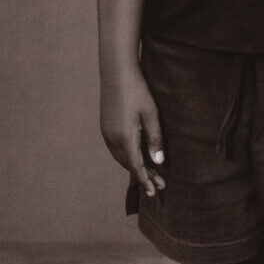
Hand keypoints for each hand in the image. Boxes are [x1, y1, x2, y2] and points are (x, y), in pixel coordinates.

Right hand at [100, 67, 164, 194]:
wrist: (116, 72)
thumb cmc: (137, 91)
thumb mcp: (151, 115)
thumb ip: (155, 139)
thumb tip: (158, 162)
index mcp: (125, 138)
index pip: (136, 167)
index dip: (146, 180)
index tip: (154, 192)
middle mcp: (112, 139)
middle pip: (128, 165)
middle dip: (143, 176)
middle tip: (159, 184)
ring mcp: (106, 133)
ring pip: (121, 158)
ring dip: (134, 167)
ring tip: (150, 173)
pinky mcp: (105, 127)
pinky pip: (116, 149)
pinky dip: (126, 157)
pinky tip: (135, 157)